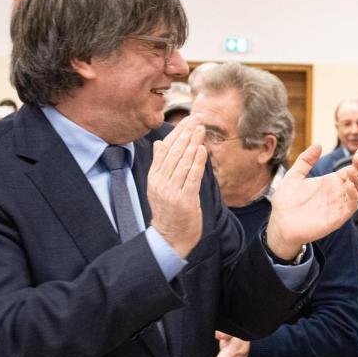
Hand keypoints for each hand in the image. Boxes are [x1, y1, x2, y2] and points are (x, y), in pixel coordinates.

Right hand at [147, 116, 206, 257]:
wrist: (169, 237)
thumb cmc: (169, 211)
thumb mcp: (159, 186)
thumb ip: (161, 165)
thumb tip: (160, 143)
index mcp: (155, 176)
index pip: (166, 149)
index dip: (177, 133)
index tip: (188, 120)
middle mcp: (161, 182)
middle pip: (174, 152)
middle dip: (186, 133)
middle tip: (197, 118)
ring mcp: (172, 191)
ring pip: (183, 162)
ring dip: (193, 143)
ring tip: (201, 129)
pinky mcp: (184, 201)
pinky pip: (192, 178)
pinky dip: (197, 163)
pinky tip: (202, 150)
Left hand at [266, 146, 357, 258]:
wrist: (279, 224)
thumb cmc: (286, 203)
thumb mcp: (294, 176)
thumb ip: (305, 161)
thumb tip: (318, 145)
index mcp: (330, 183)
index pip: (351, 171)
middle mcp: (337, 193)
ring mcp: (338, 206)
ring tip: (352, 170)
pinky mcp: (337, 218)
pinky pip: (351, 207)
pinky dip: (353, 196)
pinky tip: (349, 186)